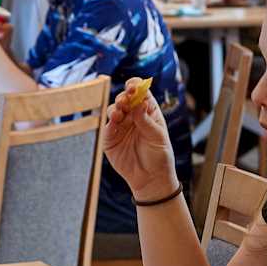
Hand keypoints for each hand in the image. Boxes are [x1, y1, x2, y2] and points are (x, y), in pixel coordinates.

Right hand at [102, 78, 179, 200]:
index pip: (141, 93)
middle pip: (125, 99)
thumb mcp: (157, 137)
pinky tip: (114, 121)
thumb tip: (138, 102)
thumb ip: (146, 120)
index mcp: (148, 111)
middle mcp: (133, 116)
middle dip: (124, 96)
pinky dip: (109, 121)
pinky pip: (107, 126)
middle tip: (126, 98)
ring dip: (116, 108)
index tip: (134, 86)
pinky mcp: (110, 138)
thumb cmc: (159, 156)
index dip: (136, 87)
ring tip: (120, 112)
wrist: (151, 179)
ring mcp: (120, 126)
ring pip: (114, 110)